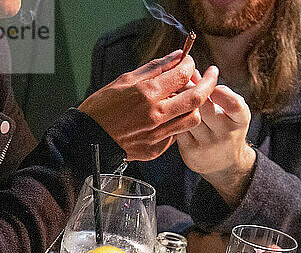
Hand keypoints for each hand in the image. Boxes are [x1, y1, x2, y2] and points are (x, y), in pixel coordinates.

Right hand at [79, 50, 218, 160]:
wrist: (87, 138)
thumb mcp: (125, 80)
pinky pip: (176, 135)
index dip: (190, 65)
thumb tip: (178, 56)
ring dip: (195, 108)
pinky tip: (168, 119)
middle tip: (213, 75)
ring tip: (189, 100)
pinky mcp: (156, 149)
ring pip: (192, 119)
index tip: (190, 62)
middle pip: (197, 98)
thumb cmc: (102, 107)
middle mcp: (156, 114)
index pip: (182, 74)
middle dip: (209, 83)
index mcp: (147, 93)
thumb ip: (155, 68)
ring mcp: (158, 134)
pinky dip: (176, 124)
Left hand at [176, 83, 255, 206]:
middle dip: (190, 89)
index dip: (220, 91)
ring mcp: (208, 145)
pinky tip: (168, 108)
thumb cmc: (225, 126)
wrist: (224, 162)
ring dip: (178, 101)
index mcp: (240, 120)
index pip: (234, 104)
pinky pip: (178, 128)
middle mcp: (226, 134)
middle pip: (205, 108)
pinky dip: (172, 116)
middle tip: (180, 79)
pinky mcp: (192, 152)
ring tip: (172, 91)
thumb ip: (213, 90)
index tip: (210, 82)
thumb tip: (192, 70)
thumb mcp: (229, 109)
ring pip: (189, 117)